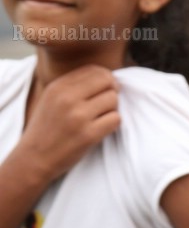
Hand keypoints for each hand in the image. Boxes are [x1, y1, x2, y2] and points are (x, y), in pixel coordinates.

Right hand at [17, 65, 119, 183]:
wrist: (34, 158)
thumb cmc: (48, 127)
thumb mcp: (52, 98)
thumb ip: (75, 86)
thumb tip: (109, 77)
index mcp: (58, 86)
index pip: (94, 70)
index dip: (106, 79)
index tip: (104, 90)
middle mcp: (67, 98)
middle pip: (107, 81)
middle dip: (112, 91)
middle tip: (106, 104)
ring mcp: (78, 116)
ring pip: (113, 100)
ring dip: (112, 109)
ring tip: (100, 118)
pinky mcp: (88, 134)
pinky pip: (116, 119)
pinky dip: (113, 124)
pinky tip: (101, 129)